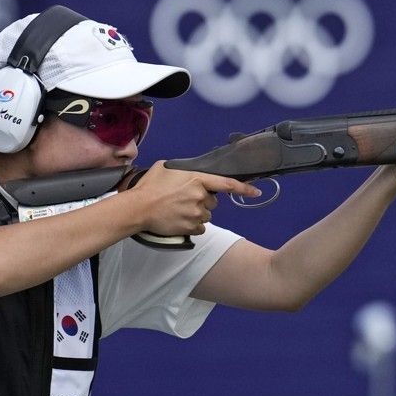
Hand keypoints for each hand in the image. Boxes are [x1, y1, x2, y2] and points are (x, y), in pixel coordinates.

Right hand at [125, 162, 260, 236]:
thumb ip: (182, 169)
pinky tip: (179, 220)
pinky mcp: (191, 226)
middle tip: (184, 200)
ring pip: (207, 215)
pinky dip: (192, 225)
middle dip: (203, 202)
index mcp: (197, 179)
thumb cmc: (149, 187)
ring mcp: (197, 212)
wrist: (138, 208)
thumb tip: (186, 173)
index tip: (257, 192)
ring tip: (178, 210)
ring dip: (197, 214)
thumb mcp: (165, 167)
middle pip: (213, 202)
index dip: (244, 189)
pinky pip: (200, 227)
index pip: (227, 184)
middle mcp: (200, 196)